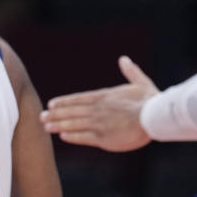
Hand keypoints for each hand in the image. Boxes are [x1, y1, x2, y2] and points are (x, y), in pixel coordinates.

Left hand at [41, 56, 158, 151]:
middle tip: (42, 116)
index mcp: (104, 97)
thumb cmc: (150, 101)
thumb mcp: (140, 82)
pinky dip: (72, 136)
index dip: (64, 102)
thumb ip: (130, 72)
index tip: (52, 104)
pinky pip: (83, 137)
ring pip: (73, 123)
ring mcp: (99, 124)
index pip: (79, 99)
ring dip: (58, 124)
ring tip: (46, 126)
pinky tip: (62, 136)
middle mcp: (98, 109)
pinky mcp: (104, 138)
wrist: (155, 117)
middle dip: (55, 114)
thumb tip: (124, 59)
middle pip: (72, 111)